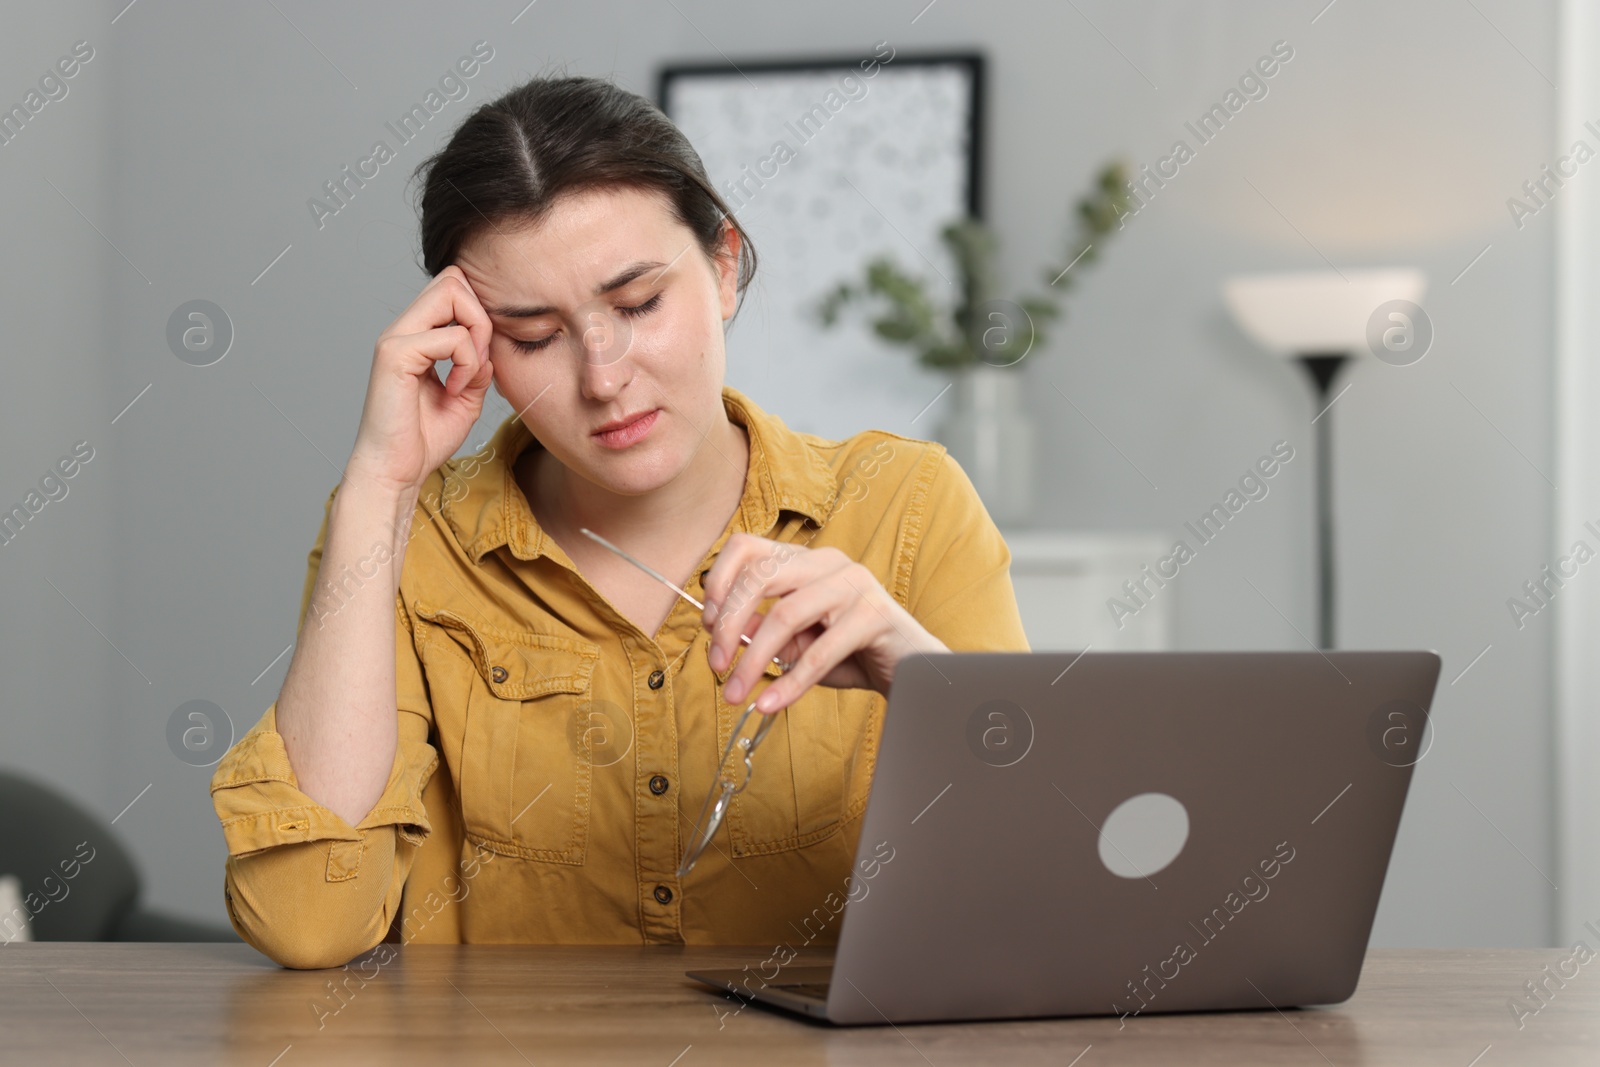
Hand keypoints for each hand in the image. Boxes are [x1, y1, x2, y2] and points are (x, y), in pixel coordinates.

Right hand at [345, 265, 495, 496]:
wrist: (396, 471)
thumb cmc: (424, 439)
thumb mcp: (465, 397)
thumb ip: (477, 366)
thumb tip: (487, 348)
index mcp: (416, 335)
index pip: (453, 288)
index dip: (479, 313)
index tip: (482, 358)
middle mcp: (402, 329)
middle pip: (452, 278)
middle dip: (482, 315)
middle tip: (480, 362)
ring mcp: (395, 338)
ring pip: (451, 292)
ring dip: (477, 333)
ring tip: (469, 375)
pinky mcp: (395, 355)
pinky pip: (450, 336)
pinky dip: (466, 362)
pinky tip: (456, 390)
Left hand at [702, 533, 949, 712]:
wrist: (912, 671)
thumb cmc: (850, 653)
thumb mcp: (797, 641)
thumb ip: (762, 629)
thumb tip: (721, 628)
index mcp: (804, 559)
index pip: (746, 548)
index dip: (718, 584)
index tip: (708, 627)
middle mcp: (827, 562)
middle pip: (760, 576)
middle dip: (727, 623)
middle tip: (716, 665)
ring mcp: (853, 584)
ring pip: (785, 614)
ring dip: (754, 660)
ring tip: (736, 694)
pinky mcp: (873, 615)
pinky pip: (820, 652)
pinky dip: (790, 683)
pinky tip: (771, 703)